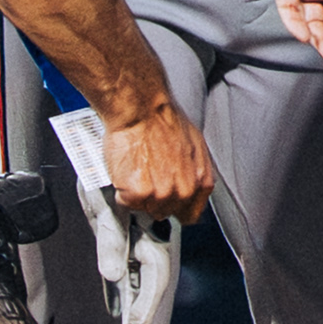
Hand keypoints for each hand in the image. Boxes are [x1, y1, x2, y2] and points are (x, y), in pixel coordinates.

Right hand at [99, 101, 217, 225]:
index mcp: (200, 181)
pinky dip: (122, 189)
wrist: (141, 108)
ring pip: (144, 208)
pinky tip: (126, 169)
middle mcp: (184, 192)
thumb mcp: (194, 144)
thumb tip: (188, 183)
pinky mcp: (137, 194)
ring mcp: (161, 195)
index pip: (190, 214)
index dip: (176, 206)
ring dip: (137, 194)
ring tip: (136, 168)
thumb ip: (193, 171)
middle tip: (147, 172)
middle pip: (164, 212)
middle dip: (155, 197)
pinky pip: (125, 202)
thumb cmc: (163, 119)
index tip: (167, 198)